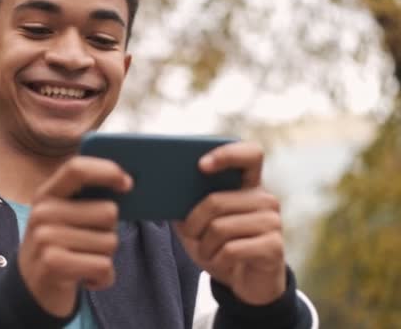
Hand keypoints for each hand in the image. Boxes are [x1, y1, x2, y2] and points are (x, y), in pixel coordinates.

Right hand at [18, 157, 132, 316]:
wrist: (31, 289)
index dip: (107, 171)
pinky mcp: (53, 263)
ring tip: (84, 261)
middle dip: (109, 232)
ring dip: (105, 257)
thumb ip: (87, 200)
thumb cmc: (60, 247)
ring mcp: (45, 237)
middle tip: (89, 244)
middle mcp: (43, 212)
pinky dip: (103, 277)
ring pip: (110, 242)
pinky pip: (104, 266)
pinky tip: (86, 278)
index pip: (77, 169)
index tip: (127, 184)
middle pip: (108, 212)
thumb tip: (127, 184)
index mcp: (47, 194)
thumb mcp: (64, 217)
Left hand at [174, 142, 285, 304]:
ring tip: (208, 252)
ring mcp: (272, 221)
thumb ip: (187, 205)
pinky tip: (222, 263)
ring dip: (204, 247)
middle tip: (191, 235)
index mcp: (248, 185)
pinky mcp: (274, 246)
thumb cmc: (220, 246)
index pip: (250, 154)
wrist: (247, 283)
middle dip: (193, 223)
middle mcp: (264, 198)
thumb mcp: (199, 224)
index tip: (201, 165)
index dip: (226, 154)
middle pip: (216, 201)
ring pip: (220, 228)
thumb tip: (163, 190)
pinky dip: (217, 261)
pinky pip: (231, 249)